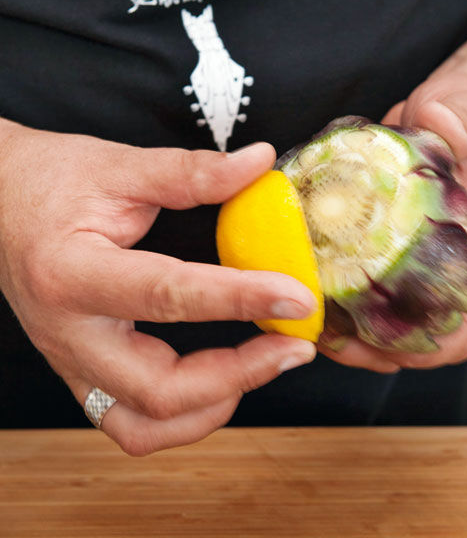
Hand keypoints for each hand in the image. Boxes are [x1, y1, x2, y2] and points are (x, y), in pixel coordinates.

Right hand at [0, 119, 315, 454]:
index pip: (169, 296)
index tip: (296, 296)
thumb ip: (192, 170)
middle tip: (293, 345)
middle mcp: (68, 333)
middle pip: (158, 391)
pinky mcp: (82, 371)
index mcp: (72, 273)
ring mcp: (72, 362)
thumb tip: (258, 161)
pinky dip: (183, 416)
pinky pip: (133, 423)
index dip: (242, 297)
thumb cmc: (49, 182)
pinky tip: (218, 381)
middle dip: (240, 375)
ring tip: (262, 364)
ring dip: (213, 406)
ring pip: (145, 426)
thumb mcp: (118, 166)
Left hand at [318, 70, 466, 372]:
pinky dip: (330, 290)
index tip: (373, 340)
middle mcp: (436, 269)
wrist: (456, 112)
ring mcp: (405, 261)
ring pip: (376, 320)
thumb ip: (460, 119)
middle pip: (407, 341)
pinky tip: (301, 276)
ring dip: (341, 328)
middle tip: (316, 330)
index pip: (456, 331)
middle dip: (363, 348)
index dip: (417, 349)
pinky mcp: (377, 245)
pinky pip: (354, 282)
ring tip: (300, 312)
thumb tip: (439, 124)